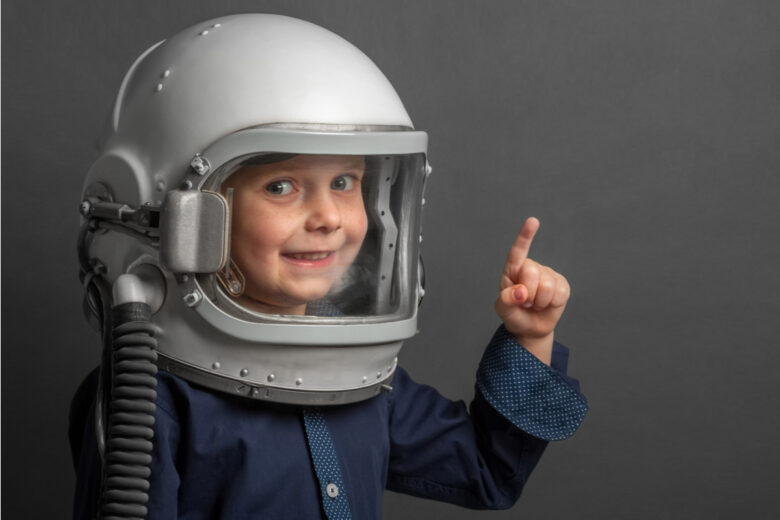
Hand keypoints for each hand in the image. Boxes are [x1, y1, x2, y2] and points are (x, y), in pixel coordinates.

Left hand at [494, 217, 570, 363]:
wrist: (531, 328)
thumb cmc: (514, 314)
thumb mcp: (504, 310)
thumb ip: (507, 300)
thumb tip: (521, 292)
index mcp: (512, 270)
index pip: (518, 251)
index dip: (525, 236)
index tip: (533, 221)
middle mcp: (531, 268)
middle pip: (532, 273)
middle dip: (528, 293)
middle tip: (525, 302)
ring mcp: (547, 275)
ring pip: (547, 285)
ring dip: (539, 301)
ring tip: (535, 304)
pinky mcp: (561, 285)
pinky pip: (560, 292)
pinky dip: (552, 303)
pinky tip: (547, 304)